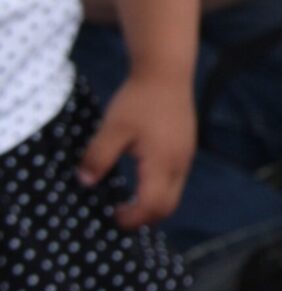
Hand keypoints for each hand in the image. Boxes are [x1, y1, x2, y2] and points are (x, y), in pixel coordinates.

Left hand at [78, 72, 195, 228]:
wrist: (166, 72)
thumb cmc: (139, 100)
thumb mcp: (112, 128)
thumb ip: (98, 157)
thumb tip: (86, 182)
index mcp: (162, 162)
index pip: (152, 205)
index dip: (132, 218)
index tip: (112, 215)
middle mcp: (180, 163)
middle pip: (169, 206)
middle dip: (145, 217)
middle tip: (120, 213)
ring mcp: (186, 155)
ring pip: (175, 193)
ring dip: (153, 202)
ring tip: (129, 198)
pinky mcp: (186, 147)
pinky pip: (176, 179)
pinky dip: (160, 188)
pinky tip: (143, 177)